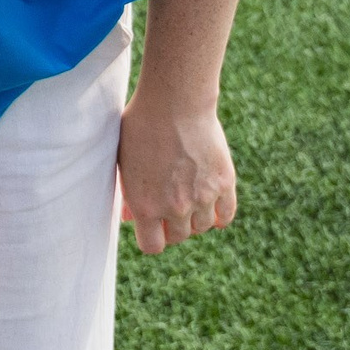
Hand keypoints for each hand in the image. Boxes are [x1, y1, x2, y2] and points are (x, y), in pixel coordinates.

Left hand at [118, 86, 236, 253]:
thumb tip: (130, 218)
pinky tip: (209, 202)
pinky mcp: (225, 184)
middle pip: (179, 237)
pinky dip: (218, 213)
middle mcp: (176, 208)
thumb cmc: (140, 127)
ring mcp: (203, 198)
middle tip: (168, 206)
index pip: (152, 246)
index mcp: (146, 206)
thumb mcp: (124, 162)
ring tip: (186, 196)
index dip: (151, 237)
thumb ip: (129, 194)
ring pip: (202, 227)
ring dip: (194, 218)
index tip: (150, 226)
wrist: (173, 103)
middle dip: (171, 226)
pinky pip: (225, 215)